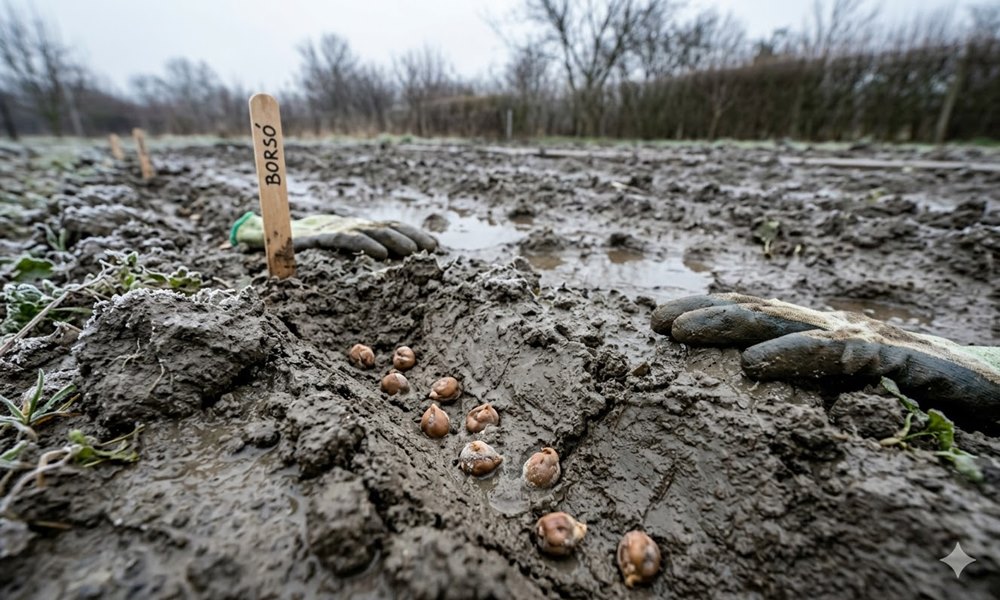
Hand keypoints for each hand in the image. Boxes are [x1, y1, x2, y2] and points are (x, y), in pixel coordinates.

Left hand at [230, 212, 437, 259]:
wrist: (299, 226)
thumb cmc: (280, 241)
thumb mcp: (266, 242)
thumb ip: (257, 238)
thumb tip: (241, 237)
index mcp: (323, 234)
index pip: (345, 237)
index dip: (362, 245)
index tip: (380, 256)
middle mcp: (345, 226)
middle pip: (373, 230)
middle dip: (395, 241)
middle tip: (414, 255)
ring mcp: (361, 226)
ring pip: (389, 228)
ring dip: (411, 238)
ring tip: (431, 250)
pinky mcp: (371, 230)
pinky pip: (395, 230)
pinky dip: (413, 236)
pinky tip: (432, 246)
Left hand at [651, 293, 999, 428]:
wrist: (998, 389)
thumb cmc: (924, 395)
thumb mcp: (855, 393)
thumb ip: (809, 389)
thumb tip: (748, 391)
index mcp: (821, 336)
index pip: (755, 317)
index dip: (706, 314)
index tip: (654, 322)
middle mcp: (836, 329)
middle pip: (760, 312)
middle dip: (704, 313)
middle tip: (652, 321)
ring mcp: (864, 339)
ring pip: (786, 324)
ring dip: (728, 324)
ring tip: (679, 333)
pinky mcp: (896, 359)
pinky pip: (835, 357)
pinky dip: (791, 357)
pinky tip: (753, 364)